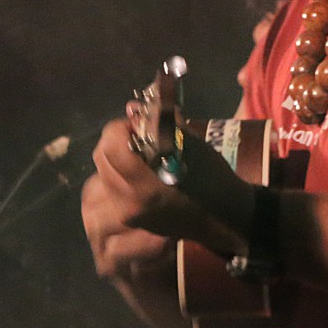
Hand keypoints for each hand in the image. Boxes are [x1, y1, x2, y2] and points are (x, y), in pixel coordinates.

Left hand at [84, 112, 251, 266]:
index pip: (111, 145)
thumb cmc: (213, 178)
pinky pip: (114, 189)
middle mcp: (130, 201)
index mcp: (146, 182)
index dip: (119, 127)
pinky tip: (144, 172)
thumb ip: (160, 124)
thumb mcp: (191, 143)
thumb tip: (133, 108)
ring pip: (104, 173)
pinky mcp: (132, 220)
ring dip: (117, 158)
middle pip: (101, 158)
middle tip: (137, 135)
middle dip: (115, 140)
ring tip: (140, 154)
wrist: (226, 219)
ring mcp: (129, 213)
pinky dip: (122, 175)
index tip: (137, 124)